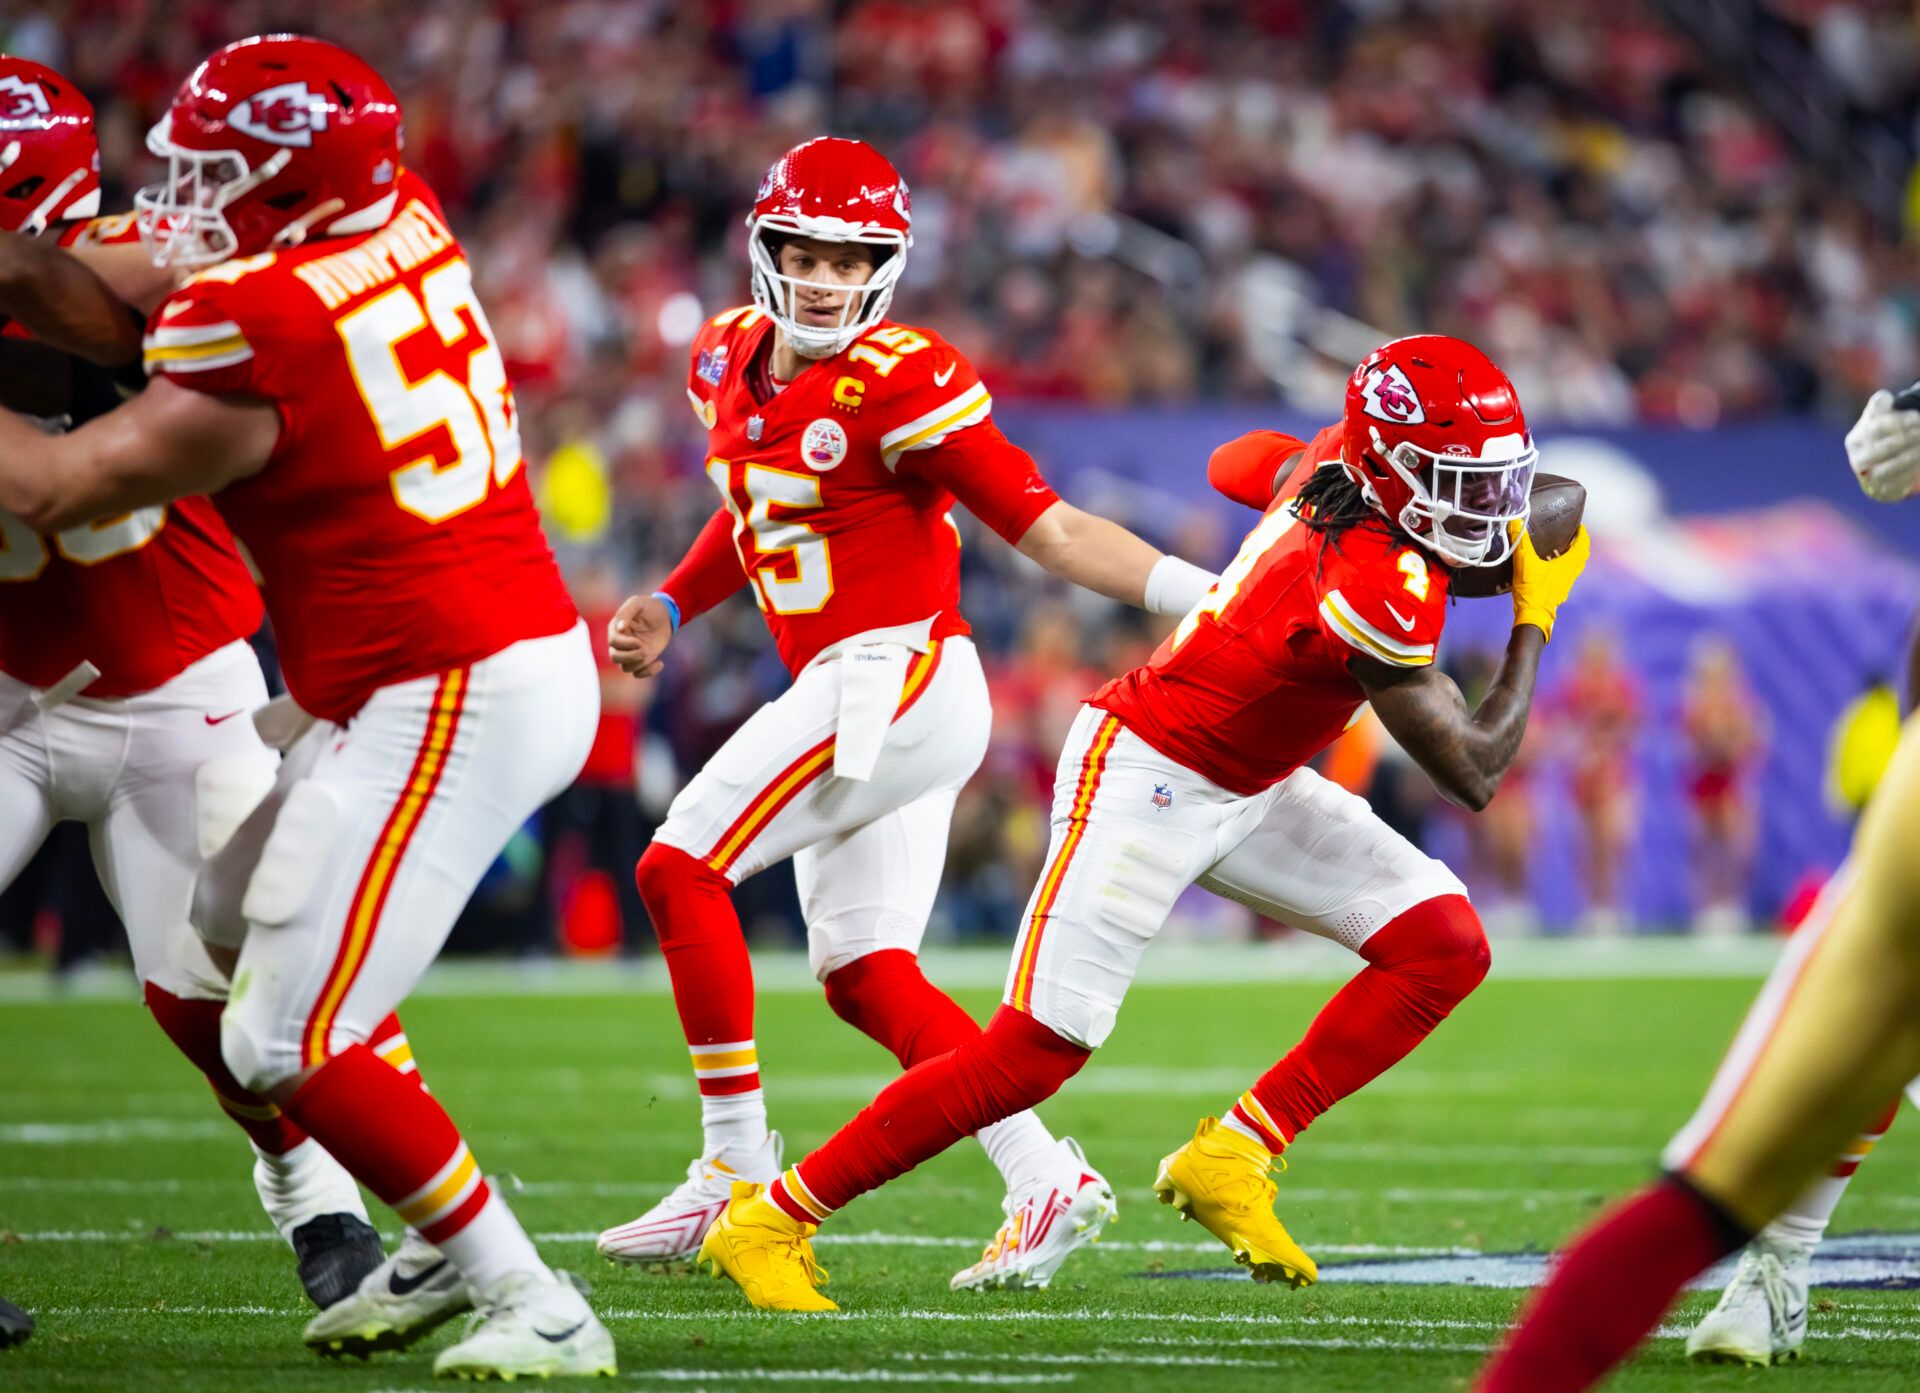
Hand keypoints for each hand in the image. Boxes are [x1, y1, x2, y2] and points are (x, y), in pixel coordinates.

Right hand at [607, 594, 672, 678]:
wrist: (664, 615)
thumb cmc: (649, 607)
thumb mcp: (637, 603)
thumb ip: (626, 612)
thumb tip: (619, 628)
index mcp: (615, 628)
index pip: (613, 642)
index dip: (625, 645)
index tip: (639, 642)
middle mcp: (620, 642)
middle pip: (615, 657)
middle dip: (630, 657)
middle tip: (645, 650)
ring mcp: (630, 653)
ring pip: (625, 667)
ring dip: (639, 663)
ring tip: (651, 652)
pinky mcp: (640, 660)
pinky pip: (638, 674)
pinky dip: (648, 672)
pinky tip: (660, 663)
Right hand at [1509, 521, 1588, 641]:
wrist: (1532, 616)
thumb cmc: (1532, 590)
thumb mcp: (1524, 563)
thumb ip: (1520, 541)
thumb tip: (1516, 521)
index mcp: (1568, 565)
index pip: (1583, 546)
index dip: (1583, 535)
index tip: (1580, 527)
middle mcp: (1570, 574)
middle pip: (1582, 556)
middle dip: (1580, 545)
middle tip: (1571, 536)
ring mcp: (1566, 585)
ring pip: (1576, 567)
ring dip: (1573, 557)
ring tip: (1562, 549)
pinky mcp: (1559, 592)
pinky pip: (1568, 576)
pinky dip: (1565, 567)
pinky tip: (1552, 567)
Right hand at [1844, 388, 1919, 503]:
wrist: (1878, 465)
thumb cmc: (1882, 434)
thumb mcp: (1878, 416)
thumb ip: (1880, 404)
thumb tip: (1885, 398)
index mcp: (1855, 439)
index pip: (1874, 429)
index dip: (1897, 422)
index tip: (1917, 416)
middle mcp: (1857, 459)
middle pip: (1879, 450)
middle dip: (1905, 439)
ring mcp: (1867, 476)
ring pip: (1887, 468)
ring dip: (1909, 457)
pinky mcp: (1879, 489)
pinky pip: (1895, 483)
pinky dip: (1910, 472)